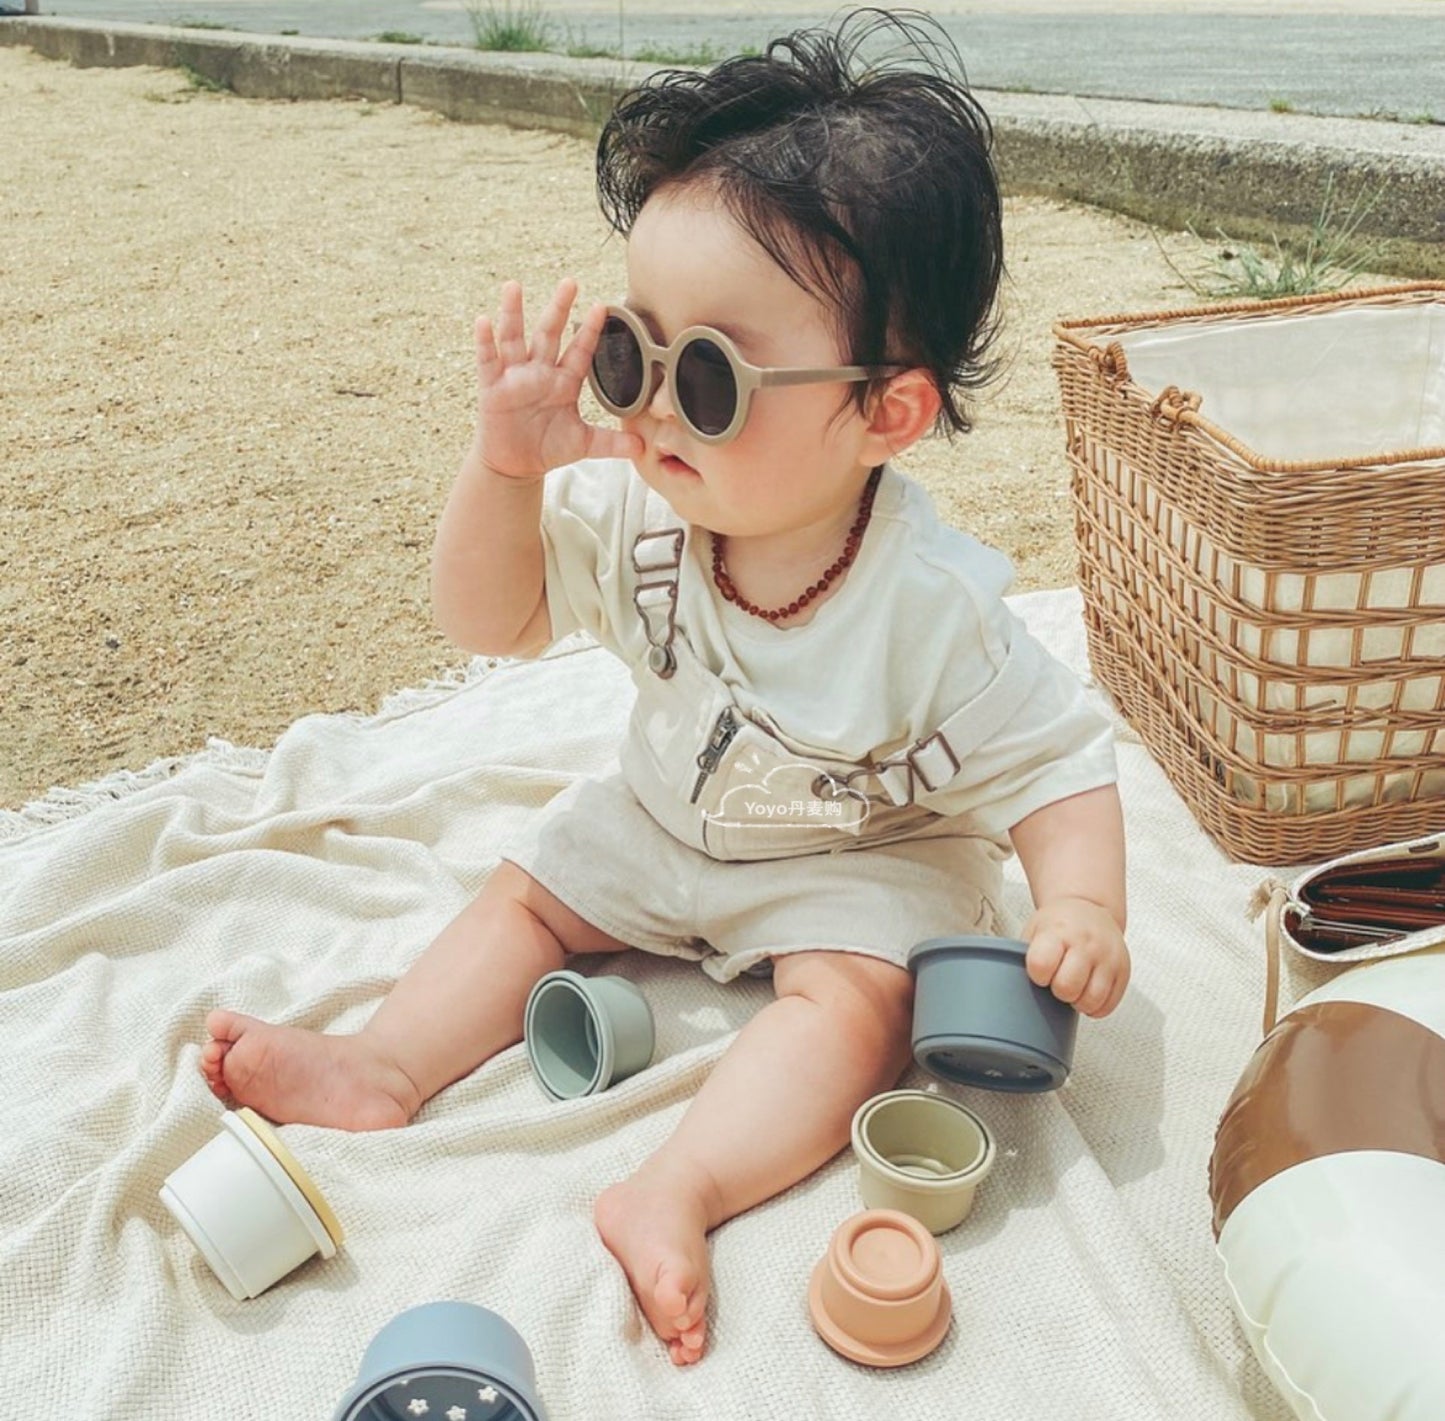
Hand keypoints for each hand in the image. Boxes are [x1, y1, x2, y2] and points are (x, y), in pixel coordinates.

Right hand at [472, 278, 641, 480]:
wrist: (515, 464)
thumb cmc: (548, 448)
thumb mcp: (583, 444)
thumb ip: (611, 442)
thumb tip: (641, 447)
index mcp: (564, 381)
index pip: (580, 350)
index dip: (589, 330)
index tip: (601, 307)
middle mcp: (540, 371)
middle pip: (549, 333)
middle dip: (559, 308)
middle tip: (570, 282)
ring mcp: (515, 376)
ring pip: (514, 338)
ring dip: (513, 313)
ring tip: (514, 287)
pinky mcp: (493, 386)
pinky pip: (488, 360)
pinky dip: (485, 341)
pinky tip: (484, 321)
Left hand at [1021, 897, 1129, 1017]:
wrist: (1089, 907)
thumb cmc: (1057, 924)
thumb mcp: (1034, 930)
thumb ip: (1026, 956)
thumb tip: (1013, 989)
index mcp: (1058, 931)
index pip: (1041, 965)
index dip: (1037, 975)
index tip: (1039, 972)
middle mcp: (1086, 943)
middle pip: (1067, 987)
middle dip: (1058, 991)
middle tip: (1057, 981)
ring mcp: (1108, 957)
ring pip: (1091, 1000)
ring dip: (1077, 1002)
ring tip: (1073, 988)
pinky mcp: (1124, 970)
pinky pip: (1108, 1005)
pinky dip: (1095, 1007)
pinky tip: (1087, 992)